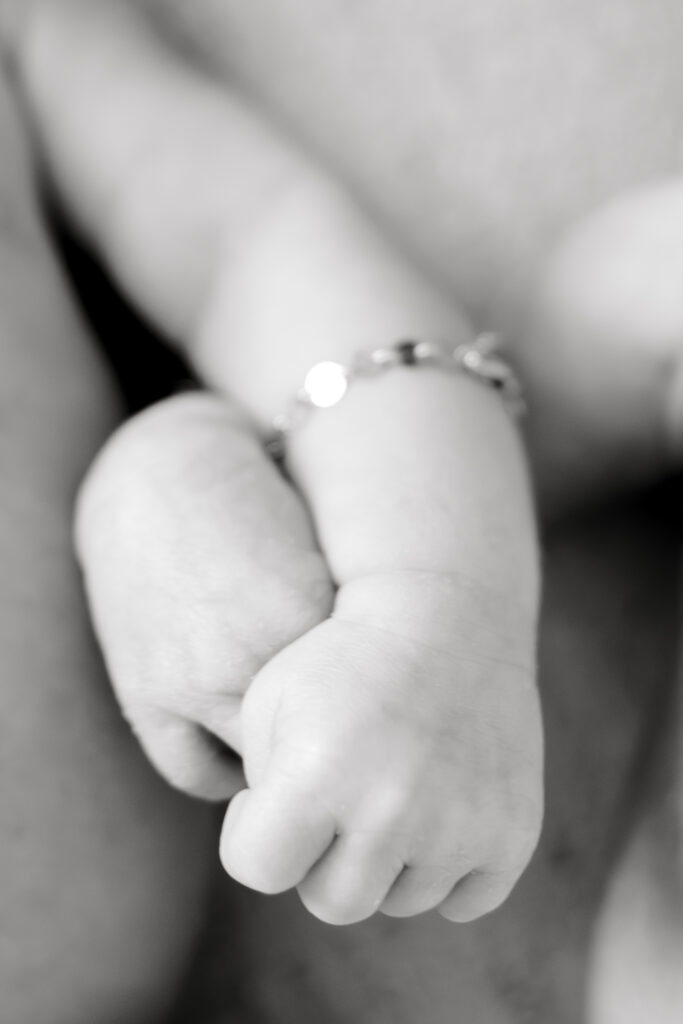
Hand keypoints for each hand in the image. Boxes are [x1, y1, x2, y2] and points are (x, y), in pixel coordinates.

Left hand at [223, 573, 541, 924]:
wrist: (446, 615)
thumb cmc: (342, 658)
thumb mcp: (268, 702)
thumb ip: (258, 792)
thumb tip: (285, 858)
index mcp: (317, 775)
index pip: (258, 869)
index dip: (253, 832)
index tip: (269, 794)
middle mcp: (391, 811)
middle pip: (333, 902)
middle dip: (321, 857)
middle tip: (335, 798)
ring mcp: (461, 827)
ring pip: (400, 900)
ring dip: (385, 858)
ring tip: (388, 786)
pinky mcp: (512, 833)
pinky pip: (465, 902)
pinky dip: (447, 868)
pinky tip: (435, 811)